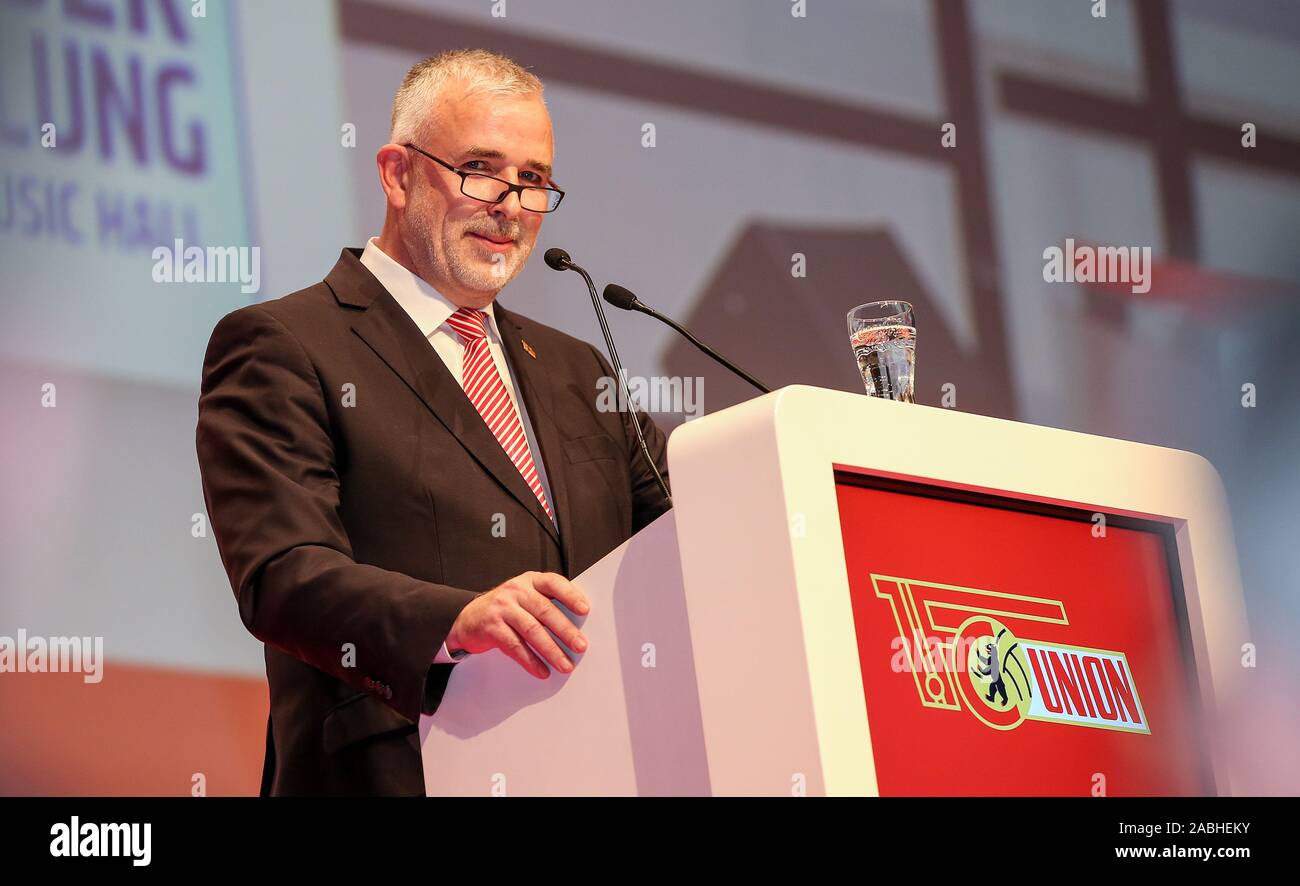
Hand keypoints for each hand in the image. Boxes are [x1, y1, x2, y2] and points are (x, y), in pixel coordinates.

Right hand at [445, 571, 589, 677]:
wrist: (467, 618)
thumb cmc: (505, 609)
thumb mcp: (524, 597)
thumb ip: (546, 603)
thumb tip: (577, 626)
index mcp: (529, 580)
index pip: (553, 582)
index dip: (570, 595)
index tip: (585, 610)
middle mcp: (516, 591)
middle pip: (545, 610)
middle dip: (565, 631)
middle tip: (580, 646)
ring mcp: (502, 608)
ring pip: (532, 630)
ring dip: (551, 650)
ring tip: (564, 665)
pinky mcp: (491, 627)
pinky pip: (515, 646)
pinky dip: (530, 661)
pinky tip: (541, 671)